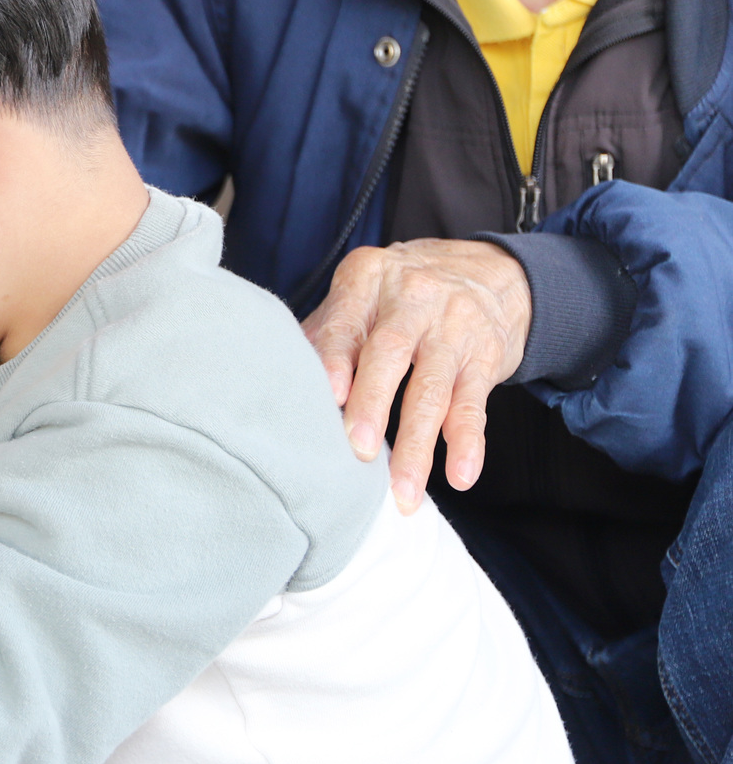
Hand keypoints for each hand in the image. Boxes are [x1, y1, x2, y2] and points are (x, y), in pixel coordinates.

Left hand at [302, 239, 530, 512]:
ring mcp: (453, 328)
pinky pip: (473, 404)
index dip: (335, 359)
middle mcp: (413, 299)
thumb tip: (277, 382)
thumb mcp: (359, 296)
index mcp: (366, 281)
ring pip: (433, 389)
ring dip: (417, 444)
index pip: (346, 323)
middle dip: (373, 404)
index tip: (329, 395)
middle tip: (358, 450)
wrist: (486, 271)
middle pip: (391, 354)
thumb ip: (323, 335)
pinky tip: (460, 476)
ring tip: (403, 492)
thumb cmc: (396, 297)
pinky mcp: (484, 359)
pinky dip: (467, 442)